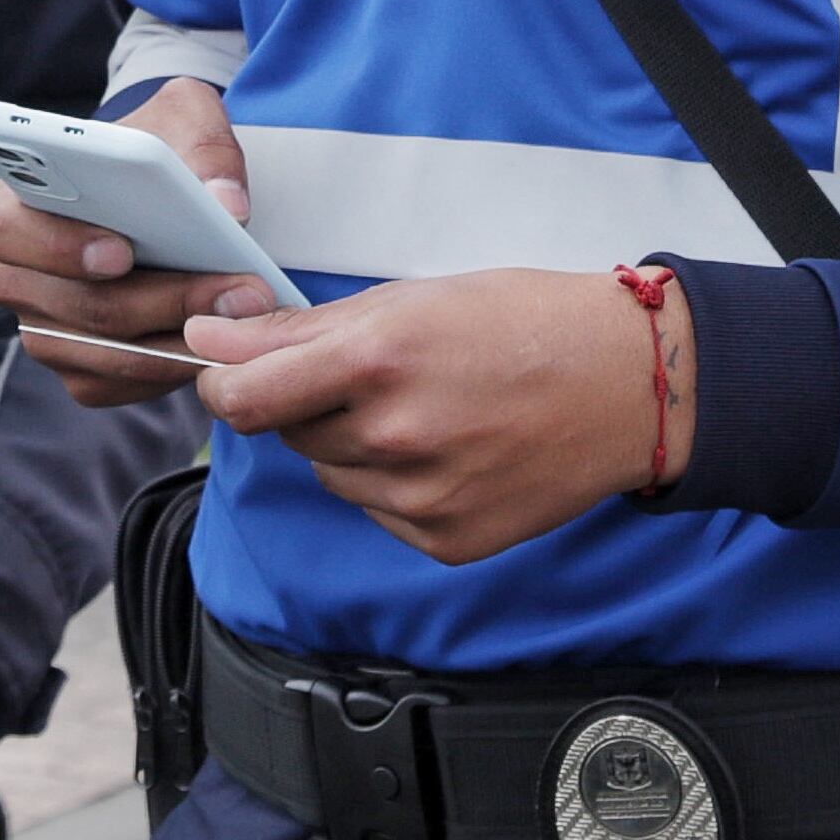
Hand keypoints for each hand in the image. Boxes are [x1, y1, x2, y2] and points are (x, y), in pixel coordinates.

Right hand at [0, 80, 283, 407]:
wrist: (160, 193)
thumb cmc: (156, 149)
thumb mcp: (184, 119)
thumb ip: (205, 146)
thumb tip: (226, 205)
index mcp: (14, 204)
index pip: (8, 230)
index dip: (59, 246)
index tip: (122, 252)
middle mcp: (15, 275)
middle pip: (76, 305)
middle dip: (162, 302)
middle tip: (235, 291)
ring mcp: (43, 328)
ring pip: (100, 353)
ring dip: (176, 342)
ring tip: (241, 317)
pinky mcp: (76, 368)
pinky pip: (115, 385)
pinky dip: (167, 372)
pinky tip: (217, 345)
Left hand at [180, 265, 696, 566]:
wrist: (629, 385)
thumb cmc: (523, 323)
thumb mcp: (410, 299)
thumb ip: (301, 331)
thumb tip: (210, 340)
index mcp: (376, 361)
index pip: (241, 397)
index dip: (222, 382)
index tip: (228, 369)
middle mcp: (392, 437)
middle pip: (288, 434)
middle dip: (309, 404)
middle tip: (378, 375)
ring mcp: (419, 498)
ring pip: (334, 474)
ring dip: (355, 445)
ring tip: (429, 409)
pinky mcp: (445, 541)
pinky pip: (380, 511)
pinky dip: (397, 483)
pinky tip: (453, 449)